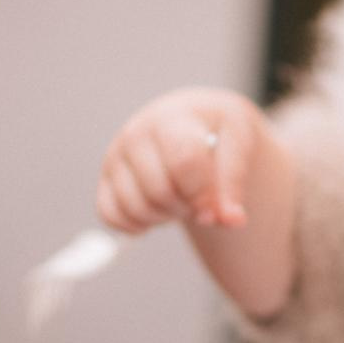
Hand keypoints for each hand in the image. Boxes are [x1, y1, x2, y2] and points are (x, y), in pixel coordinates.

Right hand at [98, 88, 266, 232]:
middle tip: (198, 195)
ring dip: (165, 215)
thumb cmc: (217, 132)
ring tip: (180, 197)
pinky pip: (112, 217)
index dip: (203, 194)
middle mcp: (135, 134)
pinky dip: (138, 224)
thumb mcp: (239, 143)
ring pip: (135, 208)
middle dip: (186, 205)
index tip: (215, 210)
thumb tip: (231, 219)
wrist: (194, 123)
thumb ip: (234, 182)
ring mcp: (115, 158)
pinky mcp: (104, 182)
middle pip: (160, 191)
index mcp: (171, 118)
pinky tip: (158, 208)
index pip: (183, 161)